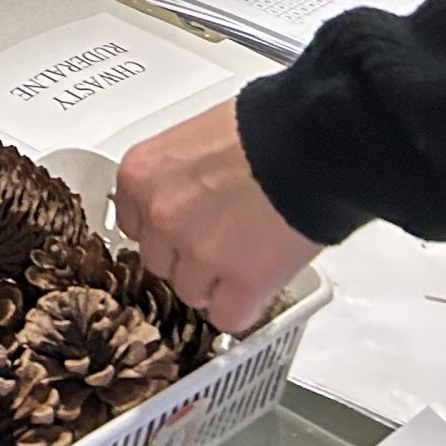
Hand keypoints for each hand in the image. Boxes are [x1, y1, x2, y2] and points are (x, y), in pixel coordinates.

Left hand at [113, 100, 320, 333]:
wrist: (311, 141)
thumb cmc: (264, 128)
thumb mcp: (197, 138)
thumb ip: (178, 175)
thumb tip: (188, 194)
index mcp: (142, 174)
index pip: (134, 223)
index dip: (164, 229)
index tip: (182, 229)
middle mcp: (160, 215)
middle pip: (160, 262)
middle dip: (188, 257)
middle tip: (223, 240)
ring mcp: (197, 252)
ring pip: (192, 293)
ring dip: (217, 283)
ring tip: (248, 256)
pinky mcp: (241, 283)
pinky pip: (228, 317)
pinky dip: (243, 310)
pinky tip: (258, 289)